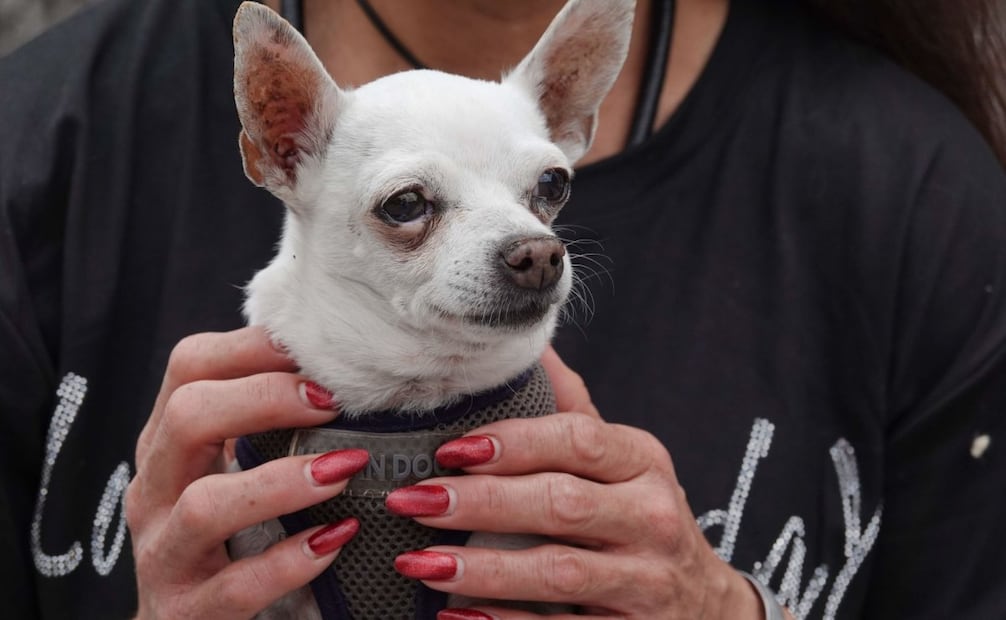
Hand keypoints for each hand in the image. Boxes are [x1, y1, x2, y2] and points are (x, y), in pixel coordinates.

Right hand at [125, 327, 363, 618]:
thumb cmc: (227, 534)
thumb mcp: (234, 467)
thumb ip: (269, 421)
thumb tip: (345, 365)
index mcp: (169, 441)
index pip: (189, 365)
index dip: (253, 348)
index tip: (317, 351)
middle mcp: (155, 489)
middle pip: (187, 418)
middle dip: (265, 400)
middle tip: (333, 401)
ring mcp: (164, 554)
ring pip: (204, 505)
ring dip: (281, 481)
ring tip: (343, 469)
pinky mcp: (187, 611)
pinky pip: (236, 585)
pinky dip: (291, 560)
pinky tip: (336, 539)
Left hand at [385, 346, 770, 618]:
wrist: (705, 606)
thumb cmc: (640, 517)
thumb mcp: (622, 461)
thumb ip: (571, 410)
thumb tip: (528, 345)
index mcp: (642, 461)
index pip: (578, 440)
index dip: (513, 442)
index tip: (449, 449)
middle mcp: (651, 518)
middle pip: (562, 504)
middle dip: (482, 502)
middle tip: (413, 501)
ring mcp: (646, 582)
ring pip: (558, 571)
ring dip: (483, 568)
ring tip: (418, 563)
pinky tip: (455, 618)